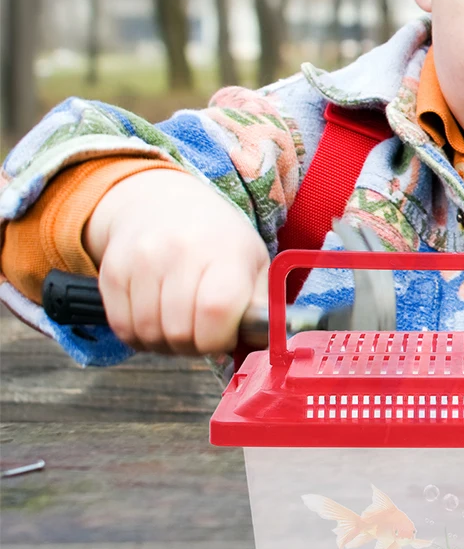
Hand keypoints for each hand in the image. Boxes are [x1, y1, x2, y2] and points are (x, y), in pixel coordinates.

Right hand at [84, 170, 269, 355]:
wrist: (163, 203)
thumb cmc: (218, 241)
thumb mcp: (253, 263)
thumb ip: (262, 306)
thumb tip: (267, 344)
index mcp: (224, 250)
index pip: (215, 310)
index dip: (219, 337)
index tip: (224, 333)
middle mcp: (179, 251)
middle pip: (180, 332)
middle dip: (194, 344)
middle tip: (202, 330)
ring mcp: (140, 261)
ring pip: (149, 335)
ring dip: (166, 343)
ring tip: (180, 323)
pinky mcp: (111, 272)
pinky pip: (123, 329)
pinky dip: (141, 335)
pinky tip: (157, 317)